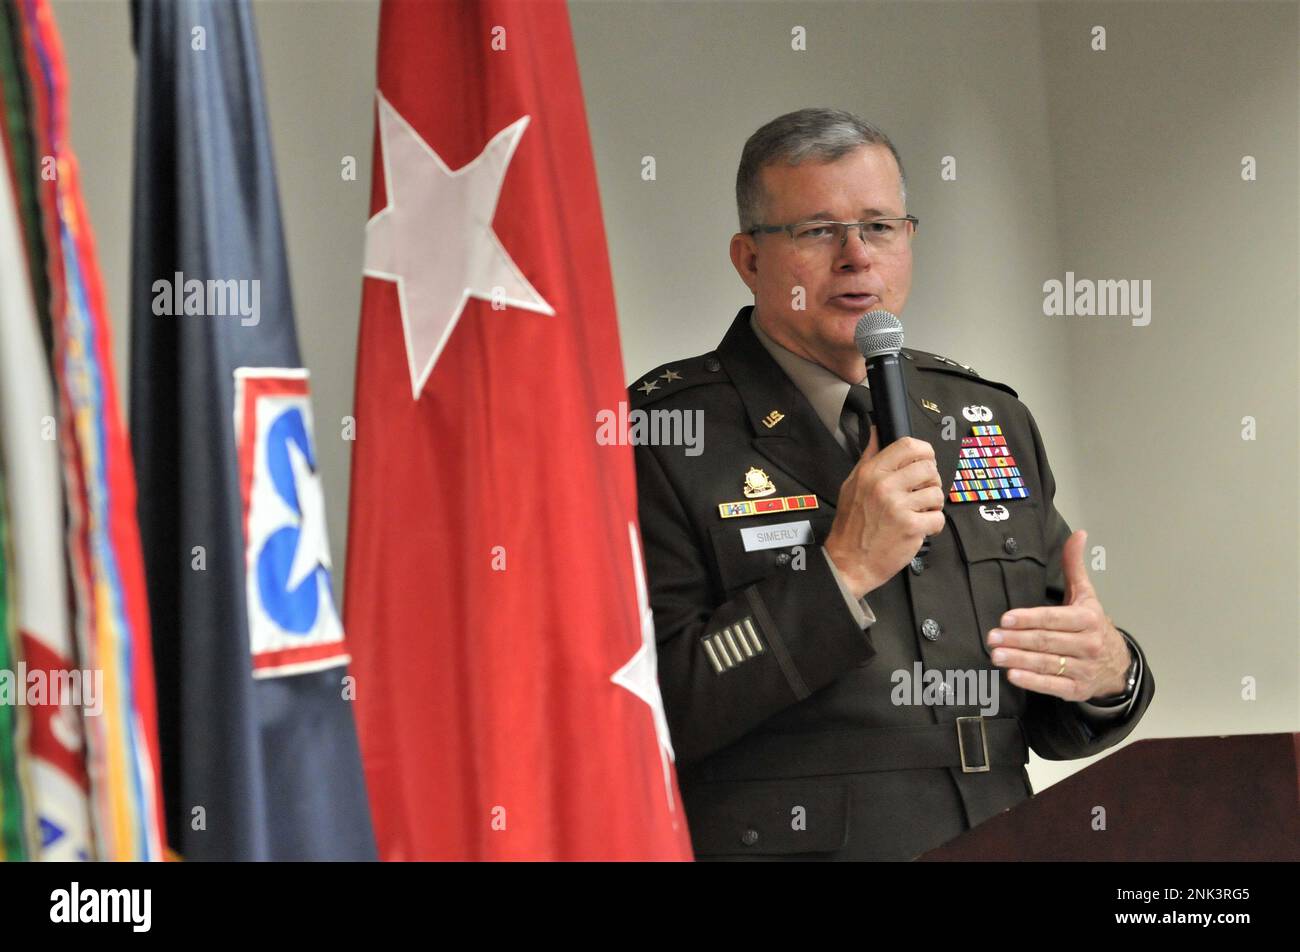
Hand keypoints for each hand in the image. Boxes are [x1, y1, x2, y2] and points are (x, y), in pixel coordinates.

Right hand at [823, 435, 945, 598]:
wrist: (849, 562)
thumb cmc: (851, 525)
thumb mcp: (852, 485)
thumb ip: (868, 457)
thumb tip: (877, 431)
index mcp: (872, 472)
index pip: (908, 446)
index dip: (924, 451)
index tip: (925, 461)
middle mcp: (885, 486)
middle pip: (928, 467)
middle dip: (931, 480)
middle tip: (922, 492)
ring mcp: (899, 507)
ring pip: (937, 492)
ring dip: (933, 504)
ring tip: (920, 511)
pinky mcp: (911, 527)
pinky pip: (938, 518)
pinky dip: (933, 525)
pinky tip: (920, 527)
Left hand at [986, 529, 1130, 701]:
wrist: (1118, 665)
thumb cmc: (1093, 626)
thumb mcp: (1086, 595)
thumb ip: (1075, 566)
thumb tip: (1079, 534)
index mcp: (1087, 619)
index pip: (1054, 618)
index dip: (1029, 618)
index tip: (1006, 618)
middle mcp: (1088, 644)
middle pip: (1047, 641)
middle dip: (1017, 639)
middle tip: (992, 637)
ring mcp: (1083, 668)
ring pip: (1047, 664)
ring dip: (1019, 660)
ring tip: (996, 656)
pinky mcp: (1077, 689)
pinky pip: (1052, 686)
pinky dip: (1033, 681)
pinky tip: (1013, 675)